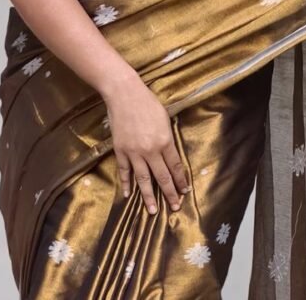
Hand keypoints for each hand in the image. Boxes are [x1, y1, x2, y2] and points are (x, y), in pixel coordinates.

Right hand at [102, 74, 190, 213]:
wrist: (124, 94)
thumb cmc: (147, 102)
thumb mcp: (164, 118)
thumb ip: (167, 137)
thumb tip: (170, 152)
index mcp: (165, 141)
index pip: (175, 166)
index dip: (181, 180)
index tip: (185, 191)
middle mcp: (150, 150)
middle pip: (162, 177)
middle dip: (170, 193)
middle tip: (175, 207)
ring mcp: (134, 152)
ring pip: (143, 179)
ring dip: (149, 196)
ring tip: (153, 211)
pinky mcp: (120, 150)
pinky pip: (125, 171)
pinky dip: (126, 183)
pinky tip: (128, 195)